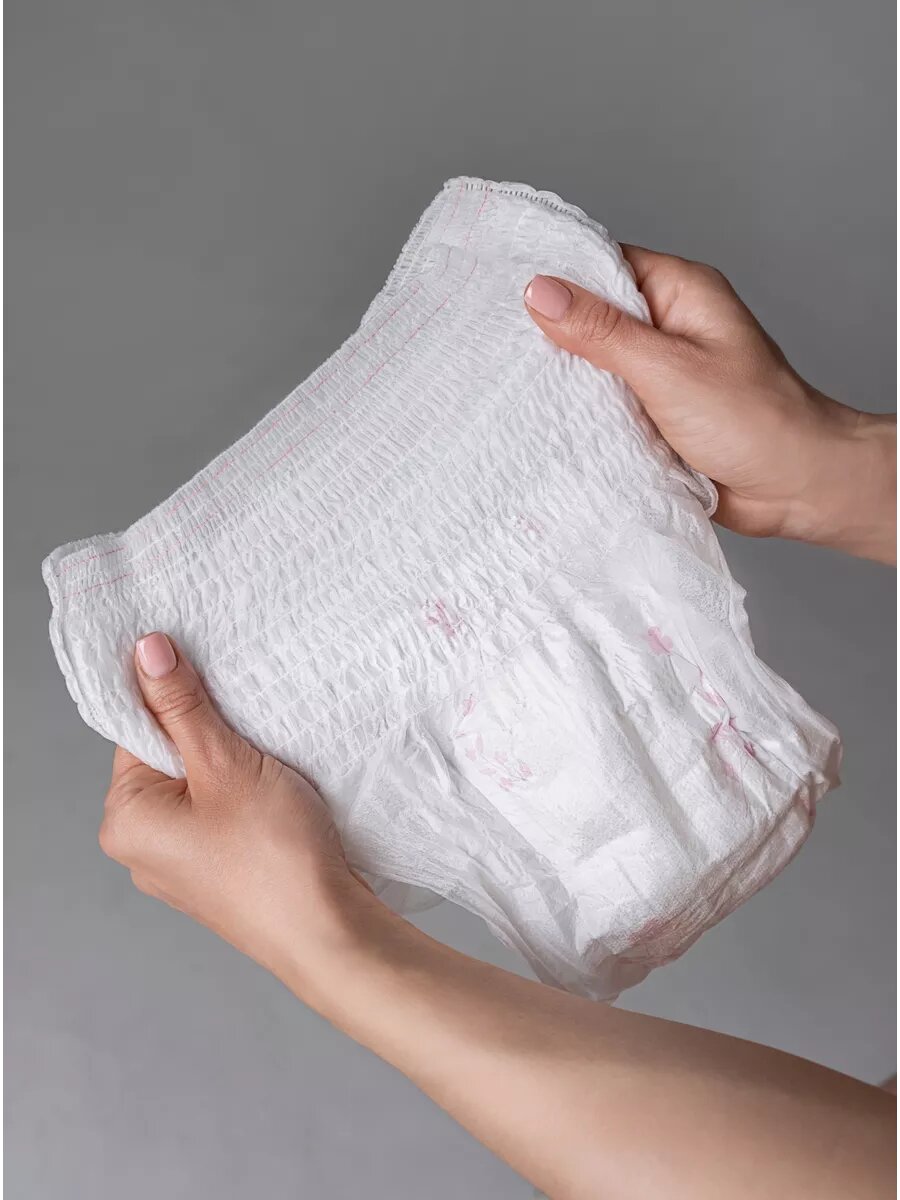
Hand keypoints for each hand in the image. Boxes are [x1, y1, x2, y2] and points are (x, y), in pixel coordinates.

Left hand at [99, 638, 892, 1199]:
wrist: (408, 985)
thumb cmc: (324, 901)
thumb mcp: (254, 787)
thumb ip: (198, 716)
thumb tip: (156, 648)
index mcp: (166, 821)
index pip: (143, 716)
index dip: (169, 649)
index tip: (206, 580)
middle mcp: (206, 834)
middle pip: (202, 724)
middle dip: (228, 661)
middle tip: (268, 582)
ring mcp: (272, 841)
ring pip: (258, 742)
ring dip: (281, 688)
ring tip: (317, 613)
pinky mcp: (331, 843)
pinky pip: (302, 767)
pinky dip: (318, 722)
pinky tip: (360, 678)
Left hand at [100, 632, 368, 984]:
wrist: (328, 932)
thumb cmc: (274, 856)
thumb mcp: (225, 763)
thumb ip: (183, 706)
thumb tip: (147, 653)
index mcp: (125, 819)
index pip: (136, 730)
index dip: (172, 694)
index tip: (206, 666)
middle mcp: (141, 846)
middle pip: (167, 756)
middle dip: (208, 728)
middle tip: (249, 716)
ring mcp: (180, 864)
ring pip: (199, 785)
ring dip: (232, 759)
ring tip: (268, 753)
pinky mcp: (218, 873)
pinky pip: (220, 813)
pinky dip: (245, 791)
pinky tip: (276, 787)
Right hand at [524, 252, 895, 562]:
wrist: (798, 488)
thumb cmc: (755, 420)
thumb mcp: (667, 369)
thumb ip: (603, 333)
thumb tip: (542, 292)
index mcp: (680, 292)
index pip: (605, 265)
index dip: (557, 277)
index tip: (503, 292)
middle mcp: (668, 327)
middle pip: (594, 317)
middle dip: (553, 334)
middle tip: (499, 347)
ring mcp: (661, 373)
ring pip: (596, 366)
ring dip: (568, 382)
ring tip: (516, 387)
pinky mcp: (654, 416)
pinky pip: (606, 407)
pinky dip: (584, 416)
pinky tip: (550, 423)